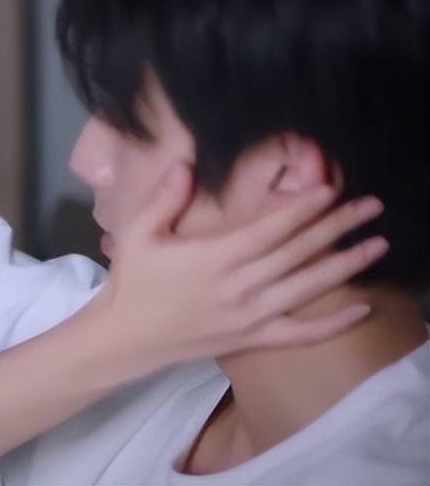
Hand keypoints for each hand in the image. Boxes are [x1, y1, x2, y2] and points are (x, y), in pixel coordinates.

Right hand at [99, 163, 385, 364]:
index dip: (302, 208)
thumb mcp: (136, 234)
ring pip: (307, 288)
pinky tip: (362, 307)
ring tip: (377, 245)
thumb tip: (184, 165)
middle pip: (297, 253)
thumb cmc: (134, 281)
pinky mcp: (251, 339)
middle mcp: (238, 287)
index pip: (269, 229)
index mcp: (213, 258)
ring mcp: (249, 316)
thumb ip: (163, 199)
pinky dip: (333, 323)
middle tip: (370, 206)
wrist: (128, 336)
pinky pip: (300, 334)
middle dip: (336, 227)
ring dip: (345, 266)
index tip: (329, 189)